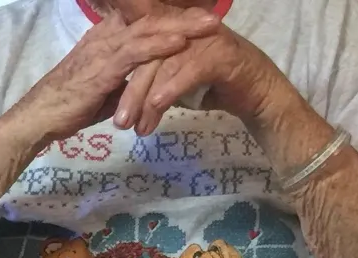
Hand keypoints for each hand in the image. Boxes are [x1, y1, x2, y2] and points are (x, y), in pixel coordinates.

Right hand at [20, 5, 220, 143]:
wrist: (39, 117)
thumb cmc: (68, 107)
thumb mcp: (102, 92)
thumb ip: (123, 85)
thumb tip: (141, 91)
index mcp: (107, 38)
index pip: (145, 21)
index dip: (172, 18)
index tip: (198, 20)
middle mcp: (107, 35)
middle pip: (151, 17)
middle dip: (184, 15)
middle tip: (213, 14)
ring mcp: (105, 49)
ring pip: (148, 29)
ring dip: (180, 26)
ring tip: (209, 25)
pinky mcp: (103, 68)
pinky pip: (136, 51)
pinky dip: (160, 45)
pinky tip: (180, 43)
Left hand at [114, 18, 288, 136]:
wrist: (254, 93)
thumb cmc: (211, 86)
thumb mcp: (173, 82)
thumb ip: (150, 81)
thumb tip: (120, 98)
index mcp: (173, 31)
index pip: (140, 46)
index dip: (121, 71)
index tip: (103, 99)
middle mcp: (187, 29)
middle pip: (148, 57)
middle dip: (129, 91)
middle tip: (118, 123)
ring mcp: (205, 39)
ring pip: (165, 66)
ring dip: (146, 99)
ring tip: (134, 127)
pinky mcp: (220, 55)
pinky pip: (189, 72)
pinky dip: (171, 90)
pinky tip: (156, 108)